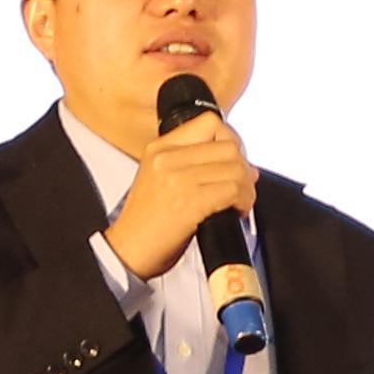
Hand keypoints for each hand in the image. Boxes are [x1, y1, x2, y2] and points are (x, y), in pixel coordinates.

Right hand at [106, 111, 254, 278]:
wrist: (128, 251)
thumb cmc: (146, 222)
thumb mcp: (160, 178)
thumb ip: (193, 163)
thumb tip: (243, 164)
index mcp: (159, 148)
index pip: (209, 122)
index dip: (230, 140)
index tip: (233, 159)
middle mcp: (168, 158)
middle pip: (228, 145)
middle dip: (243, 166)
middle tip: (241, 185)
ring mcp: (179, 179)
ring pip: (236, 168)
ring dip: (246, 187)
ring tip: (239, 201)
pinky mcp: (191, 201)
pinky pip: (233, 190)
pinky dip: (243, 201)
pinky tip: (235, 210)